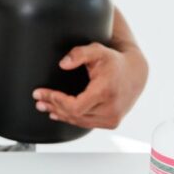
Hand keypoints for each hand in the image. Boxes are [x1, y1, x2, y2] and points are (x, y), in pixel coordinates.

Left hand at [31, 42, 146, 129]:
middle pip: (73, 114)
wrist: (134, 74)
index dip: (55, 101)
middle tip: (38, 100)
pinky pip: (86, 123)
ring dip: (59, 114)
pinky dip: (72, 118)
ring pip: (78, 121)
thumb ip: (79, 53)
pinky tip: (59, 114)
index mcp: (105, 92)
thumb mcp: (97, 50)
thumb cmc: (115, 62)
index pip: (74, 106)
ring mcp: (111, 118)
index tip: (42, 93)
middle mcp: (110, 108)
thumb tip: (63, 64)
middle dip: (53, 106)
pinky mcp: (111, 122)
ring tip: (44, 106)